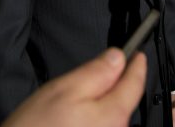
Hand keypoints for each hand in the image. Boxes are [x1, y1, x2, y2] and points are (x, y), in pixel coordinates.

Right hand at [1, 48, 146, 126]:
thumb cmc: (36, 126)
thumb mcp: (64, 89)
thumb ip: (96, 72)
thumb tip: (119, 57)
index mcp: (114, 114)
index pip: (135, 84)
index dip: (137, 65)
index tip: (138, 54)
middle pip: (124, 101)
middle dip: (115, 85)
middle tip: (94, 73)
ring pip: (112, 116)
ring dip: (102, 103)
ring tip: (74, 100)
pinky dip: (94, 118)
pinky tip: (72, 117)